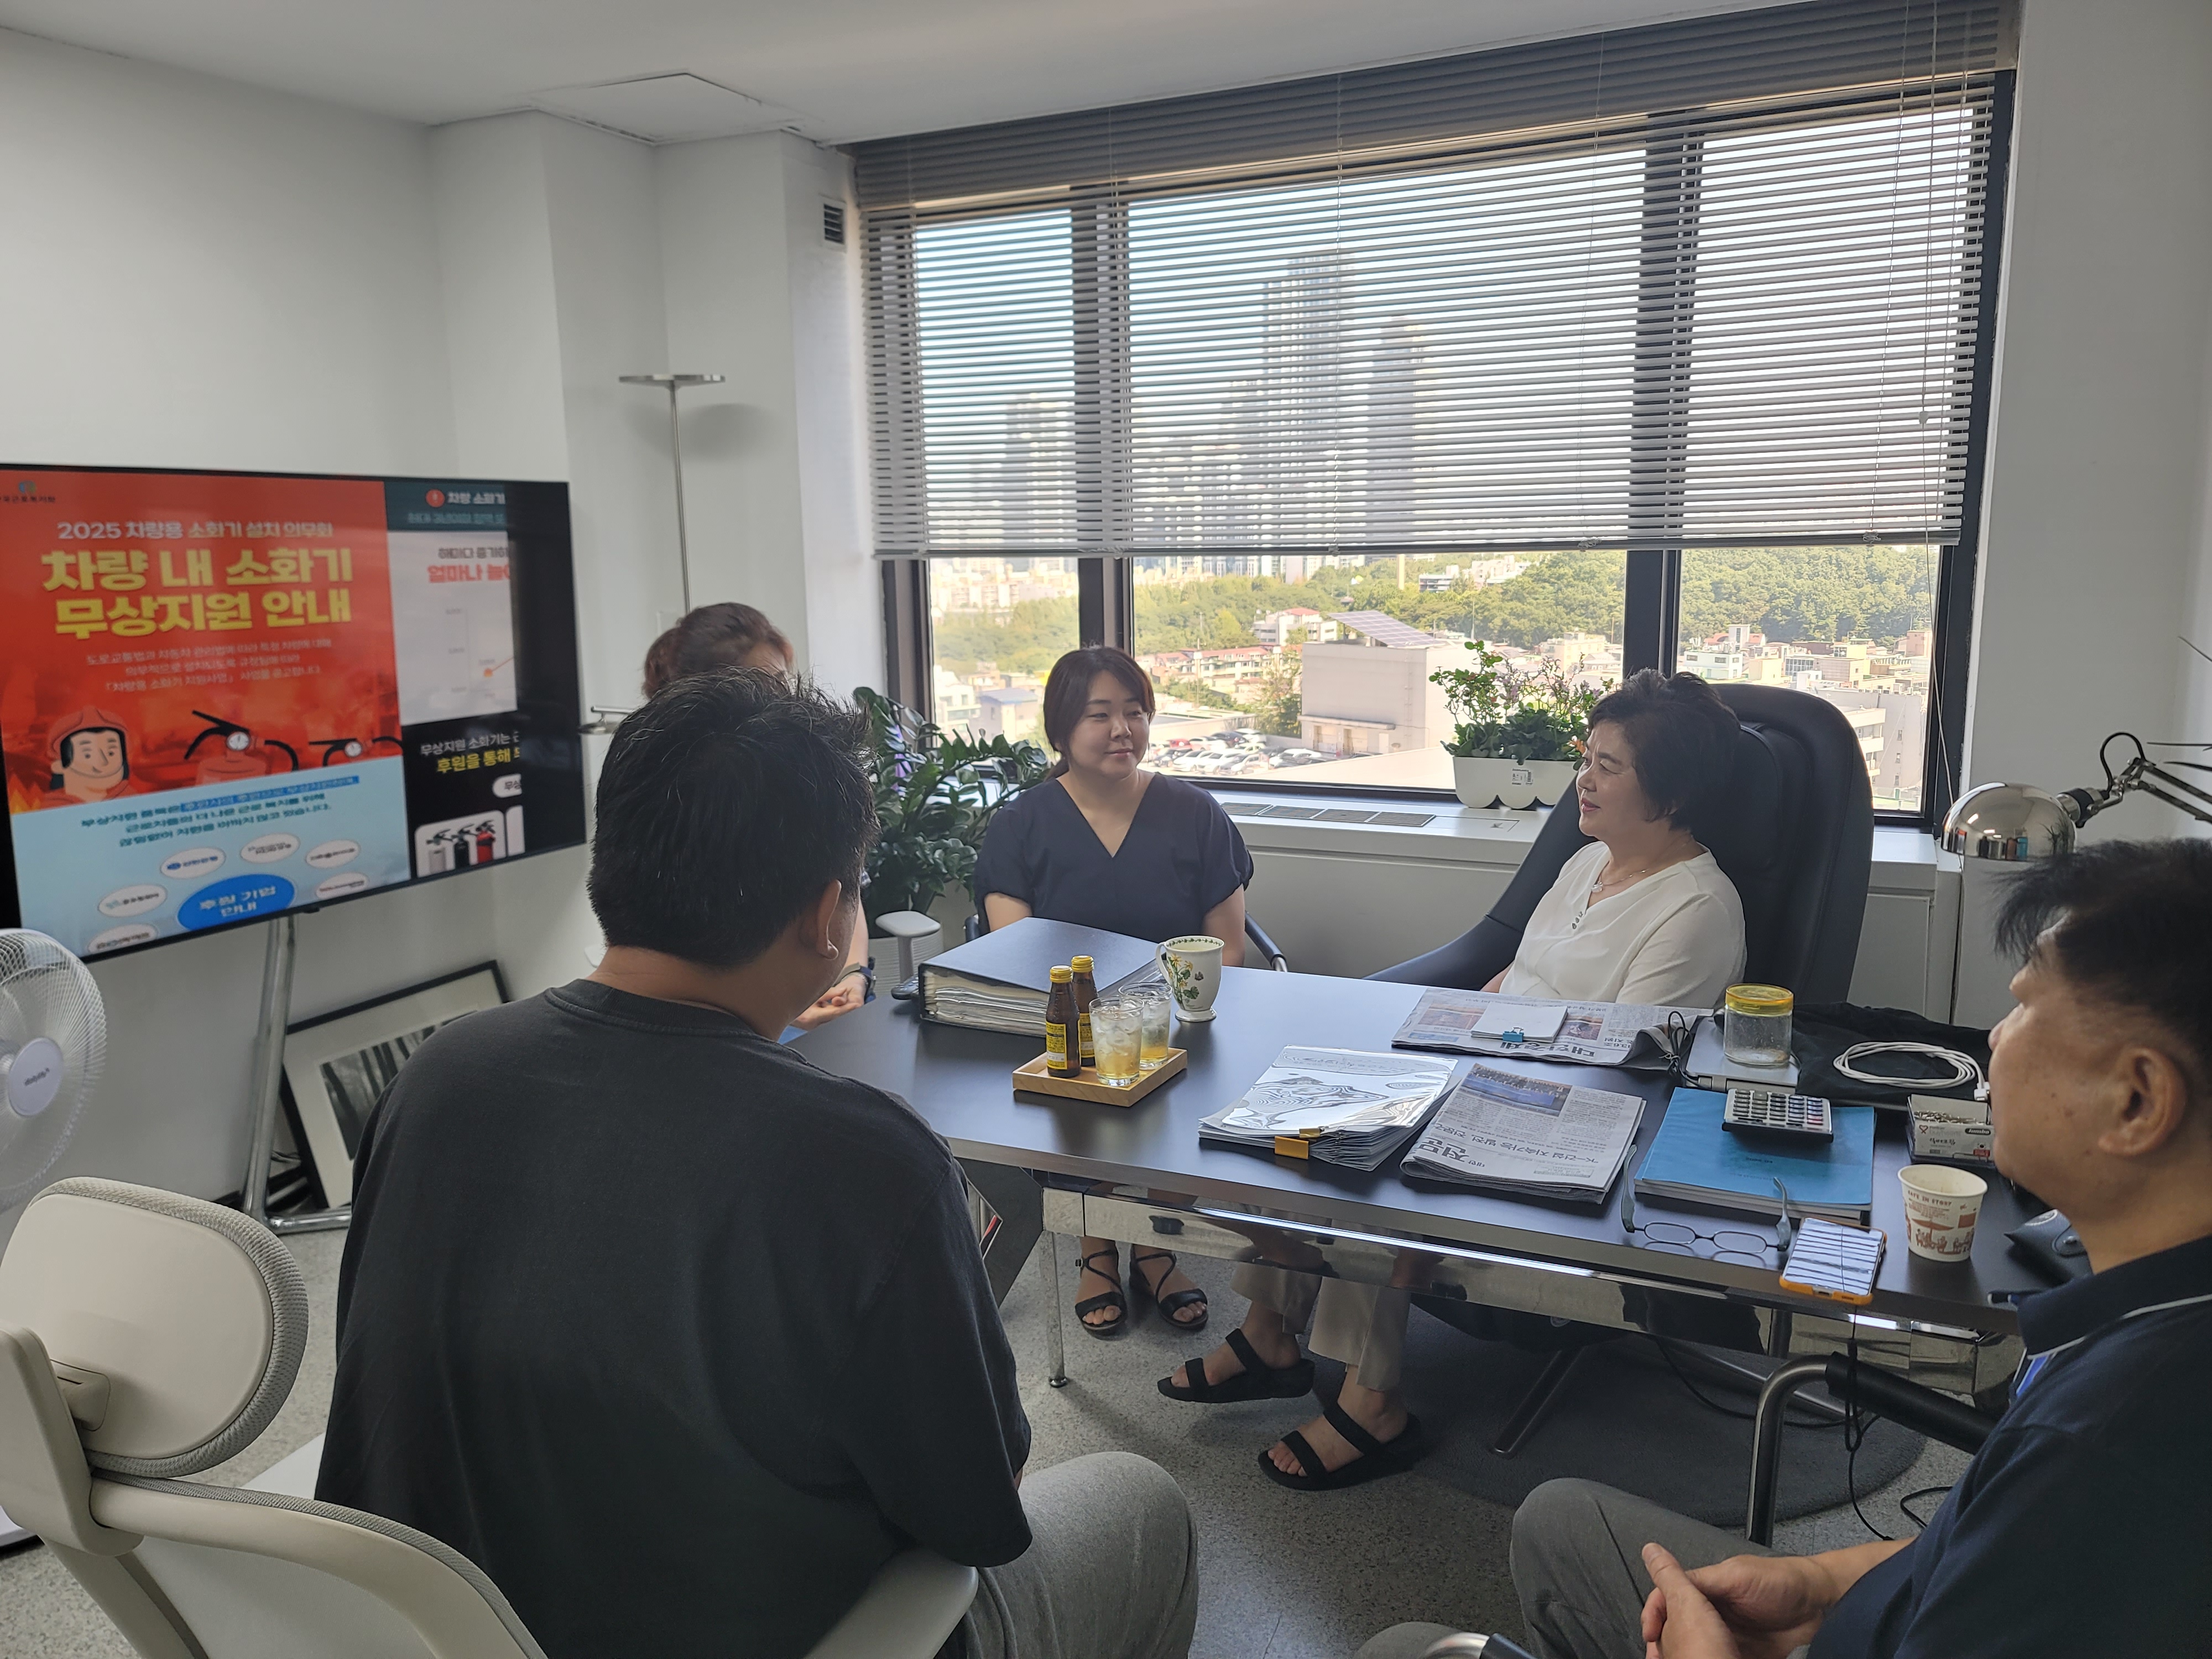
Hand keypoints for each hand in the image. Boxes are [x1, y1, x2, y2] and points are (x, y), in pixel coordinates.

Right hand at [789, 977, 864, 1029]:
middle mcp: (813, 1025)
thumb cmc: (793, 999)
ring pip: (832, 1020)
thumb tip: (844, 991)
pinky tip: (832, 1007)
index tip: (857, 1005)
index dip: (847, 1009)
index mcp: (811, 1017)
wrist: (778, 1008)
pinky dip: (831, 1013)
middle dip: (845, 1011)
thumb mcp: (812, 995)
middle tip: (856, 1005)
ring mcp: (813, 1028)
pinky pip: (826, 1020)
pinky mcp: (813, 1027)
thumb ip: (829, 993)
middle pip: (835, 1018)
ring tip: (843, 1005)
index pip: (834, 1013)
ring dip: (838, 1011)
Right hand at [1640, 1548, 1830, 1658]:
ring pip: (1698, 1646)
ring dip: (1689, 1654)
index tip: (1651, 1632)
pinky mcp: (1745, 1652)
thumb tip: (1661, 1562)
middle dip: (1667, 1641)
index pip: (1671, 1597)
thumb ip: (1703, 1578)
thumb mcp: (1737, 1576)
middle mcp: (1715, 1611)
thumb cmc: (1782, 1581)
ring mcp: (1729, 1633)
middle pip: (1680, 1626)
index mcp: (1708, 1588)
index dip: (1656, 1612)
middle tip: (1662, 1656)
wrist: (1820, 1605)